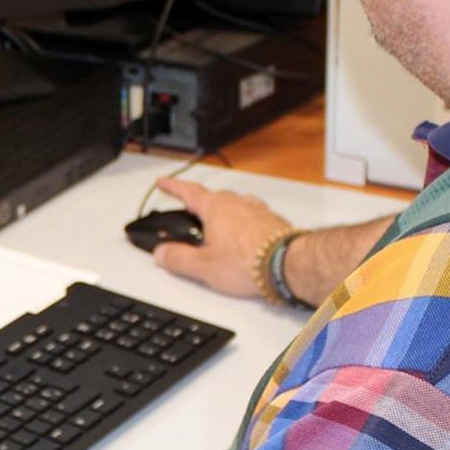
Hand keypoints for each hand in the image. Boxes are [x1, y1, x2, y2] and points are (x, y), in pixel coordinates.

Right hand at [150, 176, 291, 298]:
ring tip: (217, 228)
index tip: (163, 182)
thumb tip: (162, 253)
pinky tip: (243, 236)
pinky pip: (252, 215)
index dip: (173, 186)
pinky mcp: (272, 221)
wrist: (287, 264)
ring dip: (223, 213)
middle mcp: (237, 203)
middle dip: (199, 204)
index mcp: (215, 208)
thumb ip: (179, 258)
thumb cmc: (248, 262)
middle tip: (190, 212)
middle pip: (212, 198)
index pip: (188, 191)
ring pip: (234, 205)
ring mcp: (257, 210)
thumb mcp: (203, 266)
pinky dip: (243, 222)